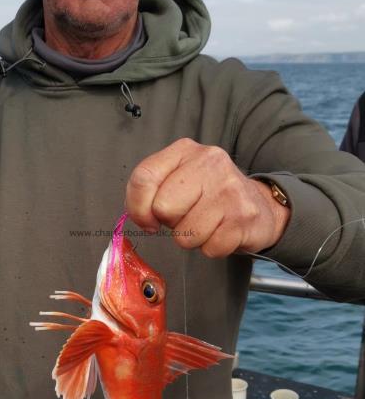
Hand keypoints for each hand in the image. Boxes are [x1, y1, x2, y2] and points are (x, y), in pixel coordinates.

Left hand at [126, 138, 290, 256]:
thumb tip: (143, 218)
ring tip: (207, 223)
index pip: (144, 177)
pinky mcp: (244, 217)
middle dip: (170, 222)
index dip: (138, 207)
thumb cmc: (208, 195)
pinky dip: (212, 248)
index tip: (148, 219)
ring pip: (186, 235)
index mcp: (186, 150)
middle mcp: (210, 163)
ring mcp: (229, 190)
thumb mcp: (177, 179)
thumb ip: (150, 190)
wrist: (260, 204)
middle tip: (187, 216)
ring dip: (192, 238)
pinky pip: (209, 248)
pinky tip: (222, 231)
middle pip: (163, 208)